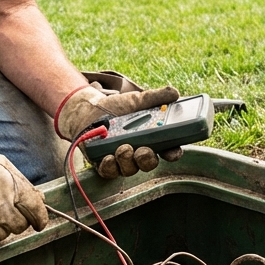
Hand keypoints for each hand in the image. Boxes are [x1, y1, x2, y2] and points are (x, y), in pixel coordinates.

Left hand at [55, 85, 183, 178]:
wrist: (89, 109)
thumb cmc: (117, 107)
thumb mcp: (137, 100)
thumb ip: (156, 97)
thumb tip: (175, 93)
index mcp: (152, 138)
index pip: (168, 150)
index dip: (173, 153)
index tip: (173, 151)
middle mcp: (139, 152)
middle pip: (149, 163)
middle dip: (148, 159)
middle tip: (144, 150)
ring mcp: (121, 160)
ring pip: (130, 169)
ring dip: (128, 161)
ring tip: (124, 148)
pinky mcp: (104, 164)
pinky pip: (110, 171)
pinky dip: (110, 166)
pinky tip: (109, 157)